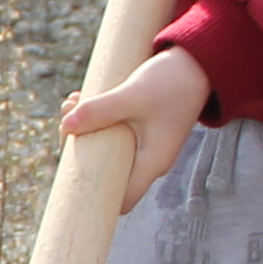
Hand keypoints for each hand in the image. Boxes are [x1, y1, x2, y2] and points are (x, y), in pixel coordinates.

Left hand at [57, 45, 212, 218]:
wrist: (196, 62)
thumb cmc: (171, 81)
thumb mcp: (133, 95)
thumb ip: (101, 110)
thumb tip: (66, 125)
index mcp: (152, 163)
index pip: (121, 200)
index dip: (94, 194)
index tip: (69, 169)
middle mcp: (148, 160)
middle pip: (104, 173)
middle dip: (79, 148)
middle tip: (68, 117)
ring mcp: (142, 146)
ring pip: (103, 148)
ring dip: (84, 128)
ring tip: (74, 100)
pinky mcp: (137, 130)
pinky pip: (109, 132)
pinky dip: (94, 118)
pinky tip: (83, 97)